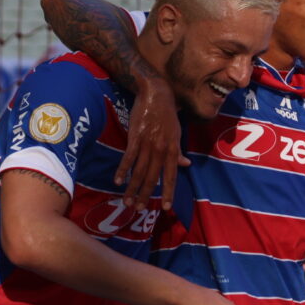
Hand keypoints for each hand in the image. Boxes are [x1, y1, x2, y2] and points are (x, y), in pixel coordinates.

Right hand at [118, 77, 190, 210]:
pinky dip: (123, 170)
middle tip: (138, 209)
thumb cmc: (168, 115)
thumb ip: (178, 152)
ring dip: (132, 188)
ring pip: (139, 171)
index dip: (168, 192)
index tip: (165, 207)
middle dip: (145, 195)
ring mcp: (147, 143)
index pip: (170, 176)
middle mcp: (161, 149)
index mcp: (172, 150)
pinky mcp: (135, 136)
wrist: (156, 94)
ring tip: (127, 201)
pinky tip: (118, 181)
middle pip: (152, 177)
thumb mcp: (177, 134)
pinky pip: (128, 157)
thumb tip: (186, 165)